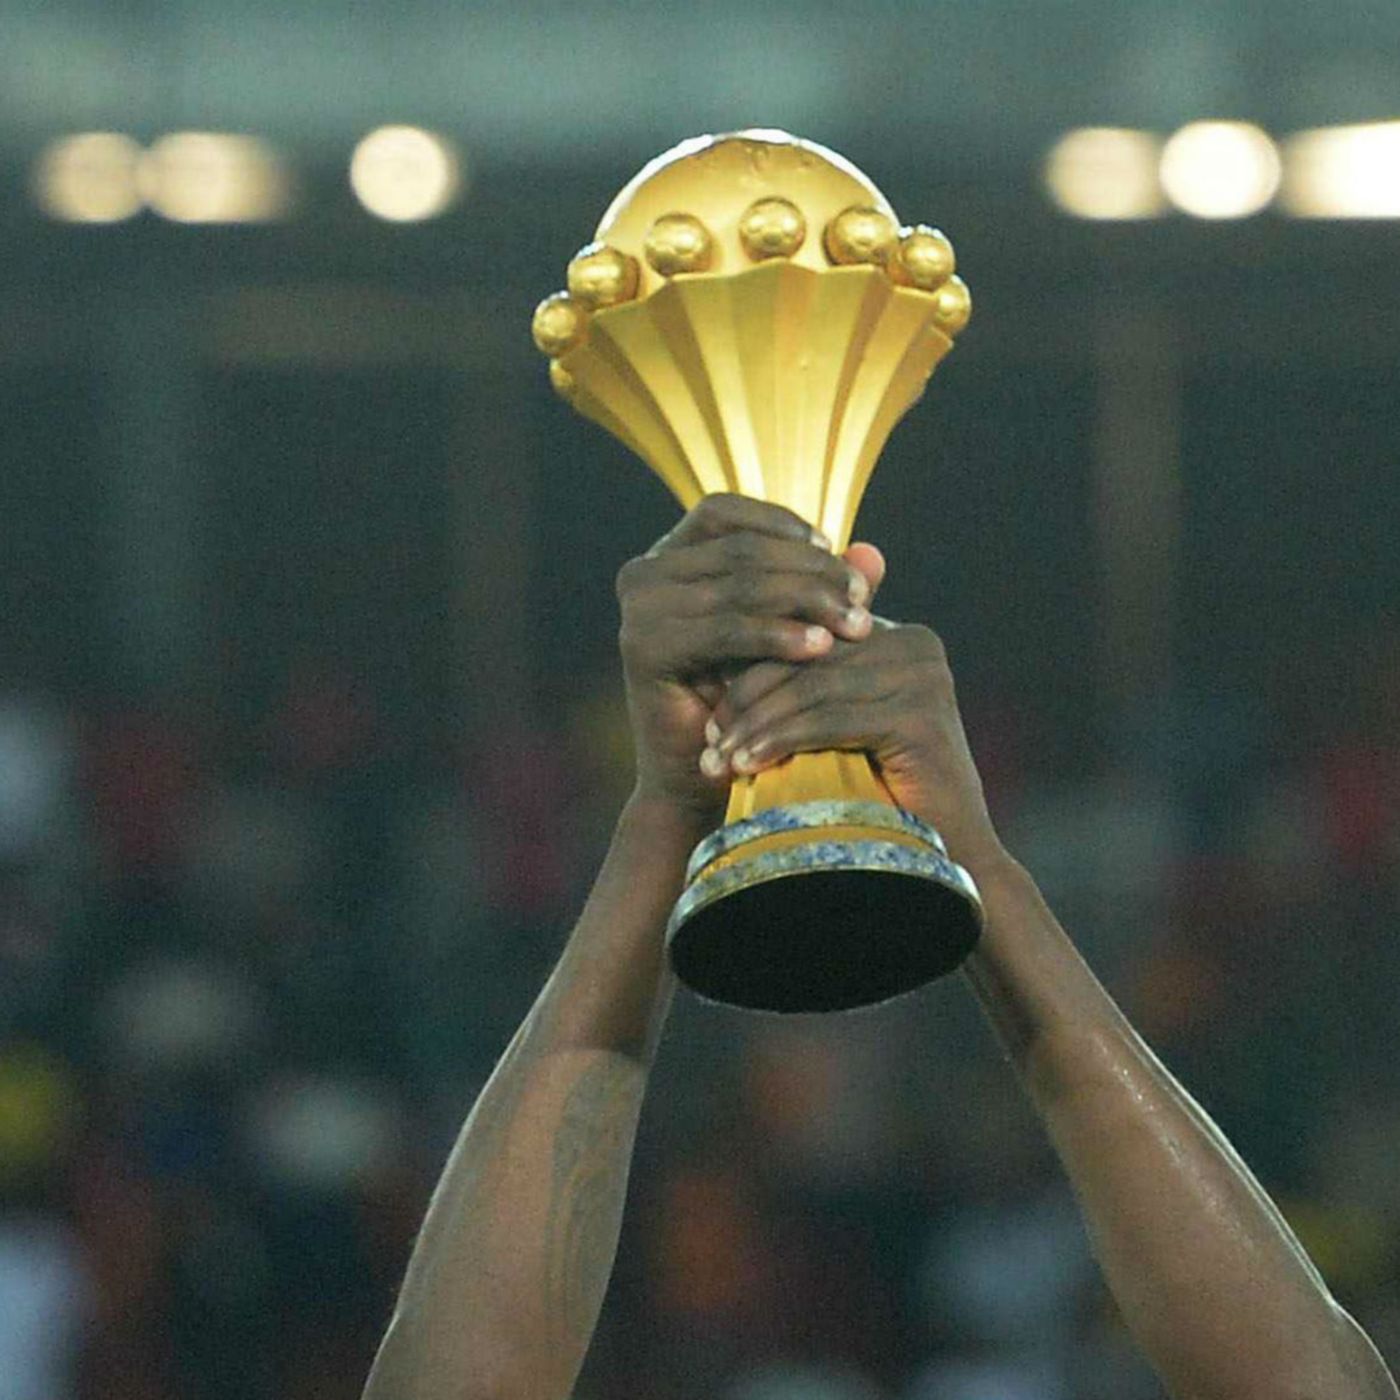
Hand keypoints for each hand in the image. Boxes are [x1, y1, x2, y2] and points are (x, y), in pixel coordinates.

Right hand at [616, 495, 873, 826]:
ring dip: (806, 600)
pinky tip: (821, 649)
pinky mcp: (644, 649)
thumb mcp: (786, 634)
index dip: (780, 524)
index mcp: (666, 559)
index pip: (723, 513)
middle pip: (738, 548)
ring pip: (739, 584)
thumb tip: (874, 553)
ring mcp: (638, 611)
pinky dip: (777, 635)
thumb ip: (822, 593)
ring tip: (856, 624)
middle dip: (809, 570)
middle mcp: (643, 576)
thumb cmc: (747, 702)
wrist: (699, 781)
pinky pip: (726, 629)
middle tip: (863, 596)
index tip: (835, 553)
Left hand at [705, 544, 1004, 873]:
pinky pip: (828, 720)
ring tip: (716, 759)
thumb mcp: (835, 732)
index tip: (709, 718)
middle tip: (706, 741)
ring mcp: (922, 676)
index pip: (805, 638)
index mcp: (896, 636)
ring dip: (755, 726)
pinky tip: (745, 764)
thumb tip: (715, 661)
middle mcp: (915, 644)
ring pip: (811, 689)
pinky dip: (780, 741)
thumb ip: (800, 690)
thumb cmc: (879, 799)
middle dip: (746, 701)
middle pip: (806, 661)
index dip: (749, 673)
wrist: (943, 862)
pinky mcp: (919, 715)